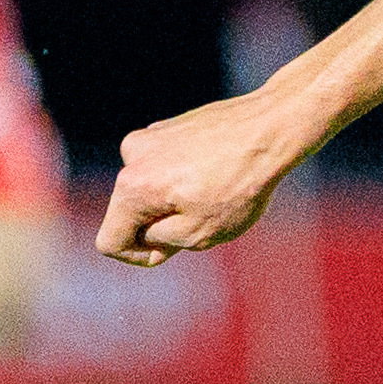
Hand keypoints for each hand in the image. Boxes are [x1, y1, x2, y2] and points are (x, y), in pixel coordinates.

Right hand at [99, 90, 313, 265]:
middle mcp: (131, 157)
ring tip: (219, 191)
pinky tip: (221, 172)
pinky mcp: (169, 126)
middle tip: (208, 218)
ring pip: (151, 189)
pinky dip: (186, 177)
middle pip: (130, 212)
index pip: (110, 241)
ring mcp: (150, 137)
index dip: (137, 257)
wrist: (272, 128)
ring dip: (176, 199)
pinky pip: (166, 167)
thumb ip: (162, 243)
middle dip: (161, 224)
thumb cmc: (241, 184)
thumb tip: (147, 237)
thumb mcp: (201, 233)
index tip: (170, 251)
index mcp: (131, 188)